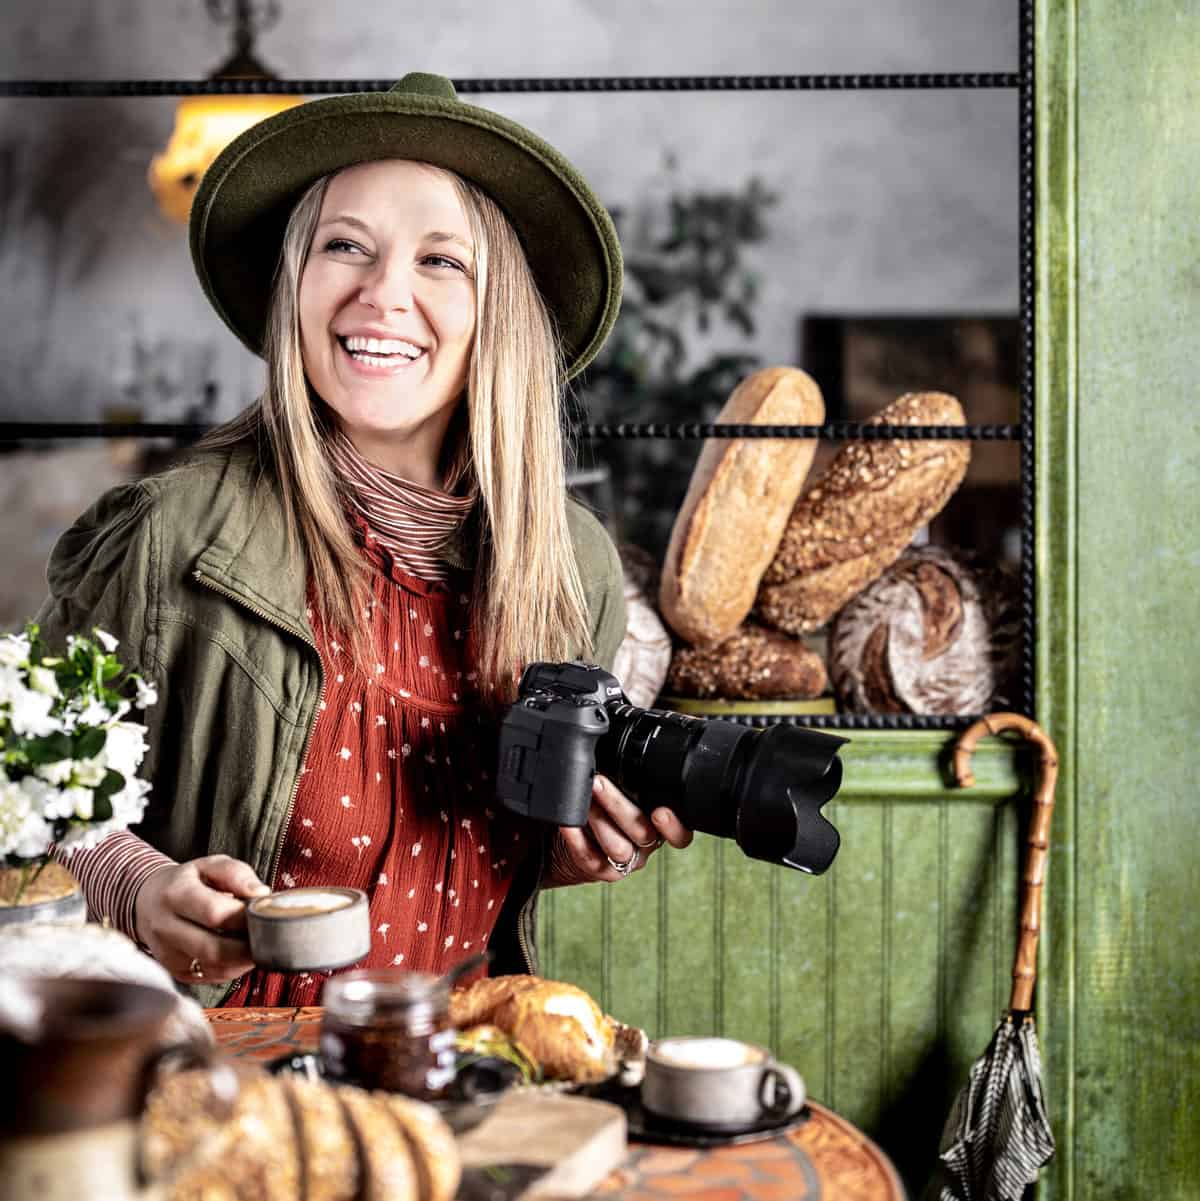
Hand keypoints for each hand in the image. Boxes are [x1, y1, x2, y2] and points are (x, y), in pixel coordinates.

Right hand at [133, 854, 270, 982]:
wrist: (149, 901)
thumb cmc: (187, 881)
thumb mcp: (210, 864)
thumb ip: (236, 874)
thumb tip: (260, 893)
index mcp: (176, 895)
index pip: (215, 913)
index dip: (245, 916)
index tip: (264, 911)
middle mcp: (166, 928)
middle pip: (215, 949)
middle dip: (249, 945)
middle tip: (269, 933)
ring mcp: (168, 955)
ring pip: (216, 967)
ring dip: (245, 958)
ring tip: (258, 940)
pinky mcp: (177, 972)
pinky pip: (213, 977)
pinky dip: (235, 967)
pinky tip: (242, 951)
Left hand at [546, 774, 693, 885]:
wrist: (579, 846)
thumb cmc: (606, 812)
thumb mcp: (627, 794)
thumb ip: (631, 780)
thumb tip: (622, 746)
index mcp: (659, 827)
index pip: (680, 835)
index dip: (674, 826)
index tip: (660, 811)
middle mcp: (645, 847)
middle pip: (642, 832)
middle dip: (618, 805)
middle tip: (598, 782)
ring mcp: (623, 862)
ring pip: (617, 847)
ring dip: (598, 819)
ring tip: (583, 797)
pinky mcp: (599, 871)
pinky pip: (589, 856)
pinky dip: (576, 838)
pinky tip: (567, 822)